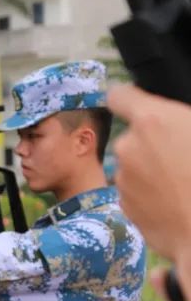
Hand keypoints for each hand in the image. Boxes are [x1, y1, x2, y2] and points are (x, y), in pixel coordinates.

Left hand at [109, 84, 190, 269]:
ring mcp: (123, 177)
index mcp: (153, 121)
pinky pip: (134, 191)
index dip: (130, 99)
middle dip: (150, 144)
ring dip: (150, 171)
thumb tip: (175, 126)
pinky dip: (148, 194)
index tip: (139, 106)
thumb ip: (181, 123)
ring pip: (133, 166)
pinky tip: (173, 203)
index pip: (120, 96)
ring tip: (181, 184)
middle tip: (180, 158)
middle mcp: (128, 146)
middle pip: (132, 137)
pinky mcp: (123, 204)